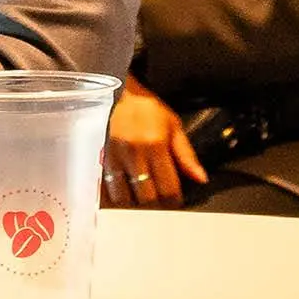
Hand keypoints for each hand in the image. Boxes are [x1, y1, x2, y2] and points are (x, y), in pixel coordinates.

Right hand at [103, 77, 207, 207]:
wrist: (116, 93)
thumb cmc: (146, 109)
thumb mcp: (173, 126)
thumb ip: (186, 155)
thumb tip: (201, 178)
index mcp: (155, 145)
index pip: (168, 188)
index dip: (174, 201)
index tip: (175, 200)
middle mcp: (133, 154)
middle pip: (146, 198)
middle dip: (156, 205)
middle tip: (159, 202)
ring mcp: (112, 157)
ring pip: (123, 198)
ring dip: (133, 203)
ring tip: (140, 198)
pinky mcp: (97, 159)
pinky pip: (104, 189)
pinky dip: (113, 196)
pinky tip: (121, 193)